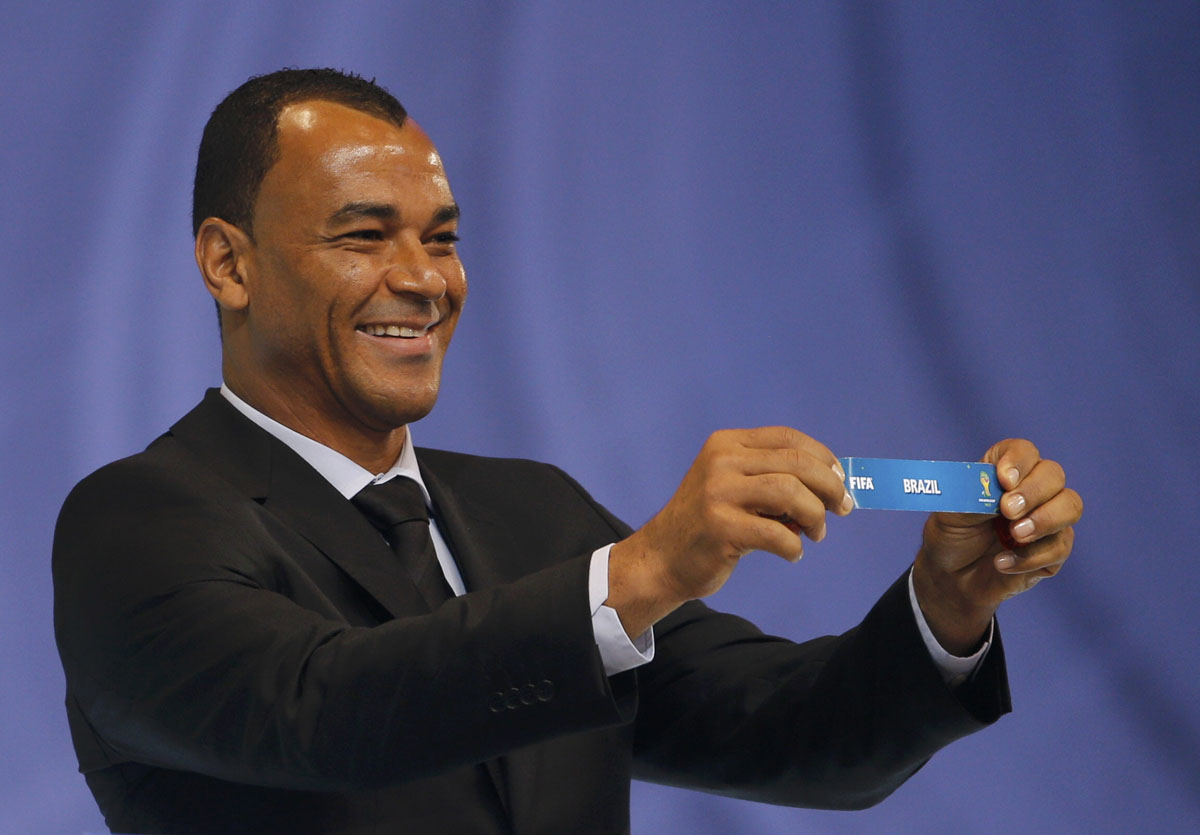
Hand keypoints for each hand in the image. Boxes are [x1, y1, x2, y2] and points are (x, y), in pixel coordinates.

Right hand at [607, 427, 853, 635]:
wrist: (662, 557)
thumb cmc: (708, 522)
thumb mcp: (732, 484)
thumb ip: (771, 476)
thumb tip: (832, 484)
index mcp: (727, 443)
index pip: (788, 438)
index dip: (823, 457)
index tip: (840, 480)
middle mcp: (721, 461)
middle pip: (797, 463)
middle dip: (830, 488)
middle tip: (842, 509)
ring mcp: (718, 493)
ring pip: (791, 494)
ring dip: (815, 516)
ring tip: (815, 533)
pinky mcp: (721, 527)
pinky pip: (777, 534)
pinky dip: (794, 547)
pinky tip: (791, 553)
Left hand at [912, 439, 1082, 653]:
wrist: (951, 578)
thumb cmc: (951, 537)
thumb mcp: (950, 514)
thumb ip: (974, 498)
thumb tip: (1000, 493)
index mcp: (1003, 473)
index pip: (1023, 451)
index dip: (1018, 460)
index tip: (1004, 479)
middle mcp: (1031, 490)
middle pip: (1053, 474)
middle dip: (1034, 491)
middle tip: (1008, 511)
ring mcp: (1046, 519)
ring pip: (1070, 506)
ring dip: (1045, 519)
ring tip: (1014, 535)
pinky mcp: (1053, 551)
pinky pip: (1060, 546)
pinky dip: (1031, 556)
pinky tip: (1002, 562)